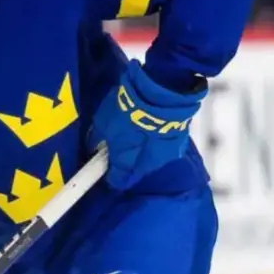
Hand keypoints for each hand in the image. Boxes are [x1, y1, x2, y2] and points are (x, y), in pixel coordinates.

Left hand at [89, 59, 205, 188]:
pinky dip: (158, 139)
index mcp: (128, 164)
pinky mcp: (181, 140)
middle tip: (121, 146)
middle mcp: (149, 165)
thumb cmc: (127, 110)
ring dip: (145, 151)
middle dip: (129, 162)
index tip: (106, 166)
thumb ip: (97, 139)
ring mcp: (167, 154)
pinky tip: (153, 126)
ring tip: (139, 132)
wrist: (164, 92)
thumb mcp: (103, 123)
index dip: (111, 174)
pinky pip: (165, 145)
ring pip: (152, 158)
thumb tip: (93, 147)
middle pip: (136, 171)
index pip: (118, 181)